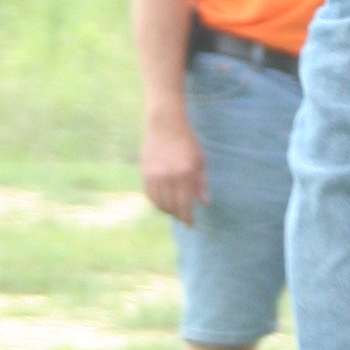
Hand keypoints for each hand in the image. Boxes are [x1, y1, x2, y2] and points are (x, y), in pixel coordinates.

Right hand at [141, 107, 208, 223]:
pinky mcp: (145, 171)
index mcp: (184, 173)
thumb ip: (201, 183)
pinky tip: (162, 202)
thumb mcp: (200, 160)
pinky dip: (156, 202)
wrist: (165, 124)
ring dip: (166, 210)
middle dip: (177, 215)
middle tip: (182, 218)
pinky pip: (149, 194)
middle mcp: (168, 176)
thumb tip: (204, 203)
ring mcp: (155, 174)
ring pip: (158, 202)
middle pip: (171, 206)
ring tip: (173, 210)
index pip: (185, 204)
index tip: (190, 225)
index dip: (187, 218)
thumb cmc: (187, 141)